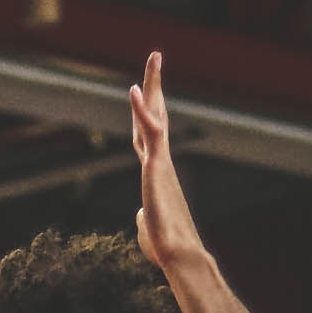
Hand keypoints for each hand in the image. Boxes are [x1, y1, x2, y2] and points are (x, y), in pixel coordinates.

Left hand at [128, 52, 210, 272]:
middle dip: (154, 85)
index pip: (150, 132)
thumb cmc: (165, 246)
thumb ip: (143, 214)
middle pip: (156, 113)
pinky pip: (149, 132)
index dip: (147, 108)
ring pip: (155, 115)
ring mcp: (159, 161)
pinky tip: (133, 89)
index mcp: (155, 170)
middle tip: (156, 57)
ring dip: (153, 85)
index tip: (145, 88)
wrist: (178, 255)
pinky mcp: (156, 167)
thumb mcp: (147, 224)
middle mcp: (159, 160)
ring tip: (154, 57)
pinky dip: (141, 109)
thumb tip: (141, 217)